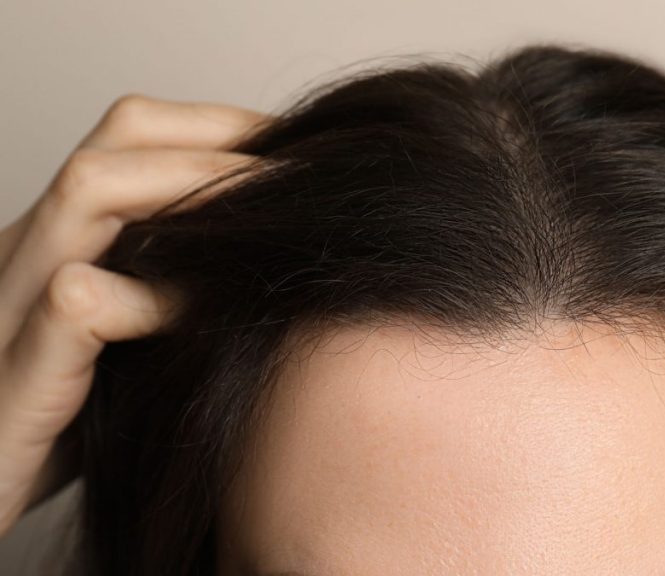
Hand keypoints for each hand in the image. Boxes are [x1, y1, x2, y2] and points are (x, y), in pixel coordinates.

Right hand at [0, 94, 267, 535]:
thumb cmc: (72, 427)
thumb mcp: (130, 342)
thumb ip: (176, 293)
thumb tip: (278, 258)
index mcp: (61, 237)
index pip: (136, 135)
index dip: (222, 128)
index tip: (302, 146)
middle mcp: (31, 250)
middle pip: (118, 138)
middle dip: (221, 140)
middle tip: (304, 169)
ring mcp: (11, 303)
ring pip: (87, 191)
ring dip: (193, 187)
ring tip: (270, 212)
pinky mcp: (13, 374)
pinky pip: (78, 302)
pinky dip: (154, 294)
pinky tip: (209, 308)